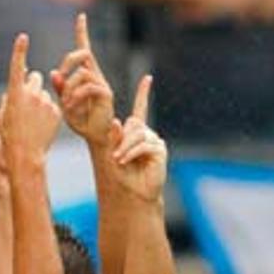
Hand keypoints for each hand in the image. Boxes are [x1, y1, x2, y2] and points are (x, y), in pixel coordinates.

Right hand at [0, 33, 60, 162]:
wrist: (26, 158)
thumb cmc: (6, 143)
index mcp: (14, 95)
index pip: (16, 68)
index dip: (19, 51)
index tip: (23, 37)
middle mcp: (31, 95)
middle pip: (34, 77)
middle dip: (30, 83)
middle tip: (25, 99)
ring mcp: (46, 102)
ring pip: (44, 92)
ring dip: (38, 100)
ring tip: (31, 120)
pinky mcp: (56, 111)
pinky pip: (52, 104)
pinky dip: (47, 112)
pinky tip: (40, 126)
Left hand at [49, 12, 114, 145]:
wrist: (96, 137)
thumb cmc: (81, 121)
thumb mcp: (66, 103)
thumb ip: (60, 89)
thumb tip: (53, 74)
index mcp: (86, 75)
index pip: (84, 49)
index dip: (82, 32)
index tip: (81, 16)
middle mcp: (96, 76)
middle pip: (83, 54)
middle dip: (68, 60)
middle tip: (59, 76)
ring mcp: (102, 84)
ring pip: (82, 73)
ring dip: (69, 87)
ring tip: (65, 104)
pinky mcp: (105, 95)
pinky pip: (88, 87)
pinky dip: (75, 96)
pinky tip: (70, 107)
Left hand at [106, 76, 164, 202]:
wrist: (134, 194)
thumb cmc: (123, 175)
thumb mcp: (114, 154)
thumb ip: (114, 138)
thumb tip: (117, 121)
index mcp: (136, 132)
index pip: (140, 108)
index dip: (144, 94)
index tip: (148, 79)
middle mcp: (147, 134)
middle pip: (133, 125)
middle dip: (122, 140)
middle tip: (115, 156)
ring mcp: (155, 141)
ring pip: (138, 135)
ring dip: (125, 148)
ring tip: (119, 160)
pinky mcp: (160, 150)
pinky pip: (144, 145)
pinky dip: (132, 153)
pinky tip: (126, 160)